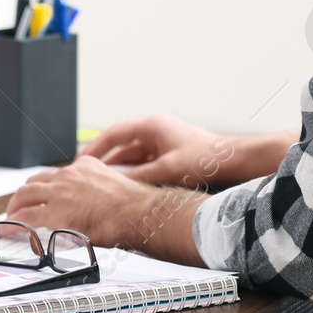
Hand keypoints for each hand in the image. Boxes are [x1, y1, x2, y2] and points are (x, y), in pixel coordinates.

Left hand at [5, 156, 204, 263]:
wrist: (138, 213)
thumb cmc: (134, 207)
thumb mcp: (114, 186)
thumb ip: (99, 190)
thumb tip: (95, 206)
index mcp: (85, 166)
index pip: (56, 174)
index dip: (44, 186)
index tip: (41, 195)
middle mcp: (69, 175)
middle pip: (36, 181)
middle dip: (24, 195)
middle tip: (18, 206)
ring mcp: (60, 192)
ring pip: (25, 195)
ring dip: (15, 207)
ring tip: (11, 217)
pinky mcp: (55, 213)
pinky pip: (26, 218)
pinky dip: (14, 225)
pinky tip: (9, 231)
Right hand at [79, 114, 236, 186]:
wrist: (231, 161)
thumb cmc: (206, 158)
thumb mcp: (167, 170)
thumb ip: (140, 178)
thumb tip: (116, 186)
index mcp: (151, 126)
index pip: (114, 134)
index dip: (95, 147)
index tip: (81, 160)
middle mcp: (155, 130)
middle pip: (121, 144)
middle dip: (103, 159)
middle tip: (86, 172)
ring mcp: (162, 141)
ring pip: (132, 155)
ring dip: (118, 167)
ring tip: (101, 181)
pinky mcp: (169, 153)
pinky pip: (144, 162)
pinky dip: (133, 172)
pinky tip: (125, 185)